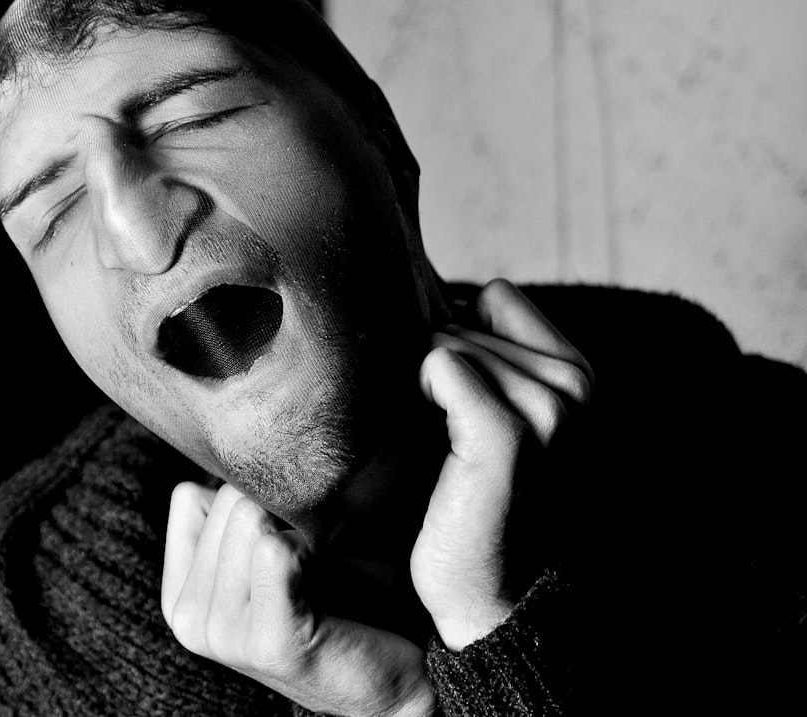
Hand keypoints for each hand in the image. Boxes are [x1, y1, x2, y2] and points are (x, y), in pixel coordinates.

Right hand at [161, 482, 435, 716]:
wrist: (387, 681)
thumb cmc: (332, 604)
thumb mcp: (263, 557)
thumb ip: (234, 515)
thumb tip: (234, 452)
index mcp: (178, 598)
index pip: (187, 497)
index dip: (242, 499)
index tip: (278, 533)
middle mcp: (189, 620)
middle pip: (228, 501)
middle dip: (278, 511)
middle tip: (310, 552)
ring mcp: (224, 635)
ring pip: (250, 517)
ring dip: (299, 528)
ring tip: (320, 567)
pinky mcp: (269, 642)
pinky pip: (276, 550)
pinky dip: (312, 549)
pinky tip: (327, 578)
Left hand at [412, 279, 592, 649]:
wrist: (486, 598)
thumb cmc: (471, 503)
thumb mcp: (488, 415)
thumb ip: (480, 356)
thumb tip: (424, 297)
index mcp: (578, 375)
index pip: (495, 297)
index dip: (456, 339)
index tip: (448, 402)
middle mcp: (576, 384)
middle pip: (462, 317)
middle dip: (434, 369)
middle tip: (441, 438)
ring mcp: (549, 406)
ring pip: (445, 340)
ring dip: (420, 390)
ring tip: (439, 449)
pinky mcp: (508, 433)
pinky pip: (439, 364)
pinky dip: (417, 394)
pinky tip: (430, 446)